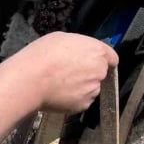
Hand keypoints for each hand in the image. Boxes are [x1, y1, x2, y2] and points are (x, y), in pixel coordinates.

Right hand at [0, 32, 117, 143]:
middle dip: (89, 73)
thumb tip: (78, 53)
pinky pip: (81, 101)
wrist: (31, 79)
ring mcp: (92, 90)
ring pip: (90, 89)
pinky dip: (73, 99)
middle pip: (100, 74)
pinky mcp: (83, 105)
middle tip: (69, 71)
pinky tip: (58, 93)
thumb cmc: (43, 55)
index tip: (94, 61)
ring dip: (81, 87)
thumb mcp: (62, 38)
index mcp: (98, 52)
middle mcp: (100, 72)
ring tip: (60, 83)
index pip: (112, 58)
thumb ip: (78, 47)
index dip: (102, 59)